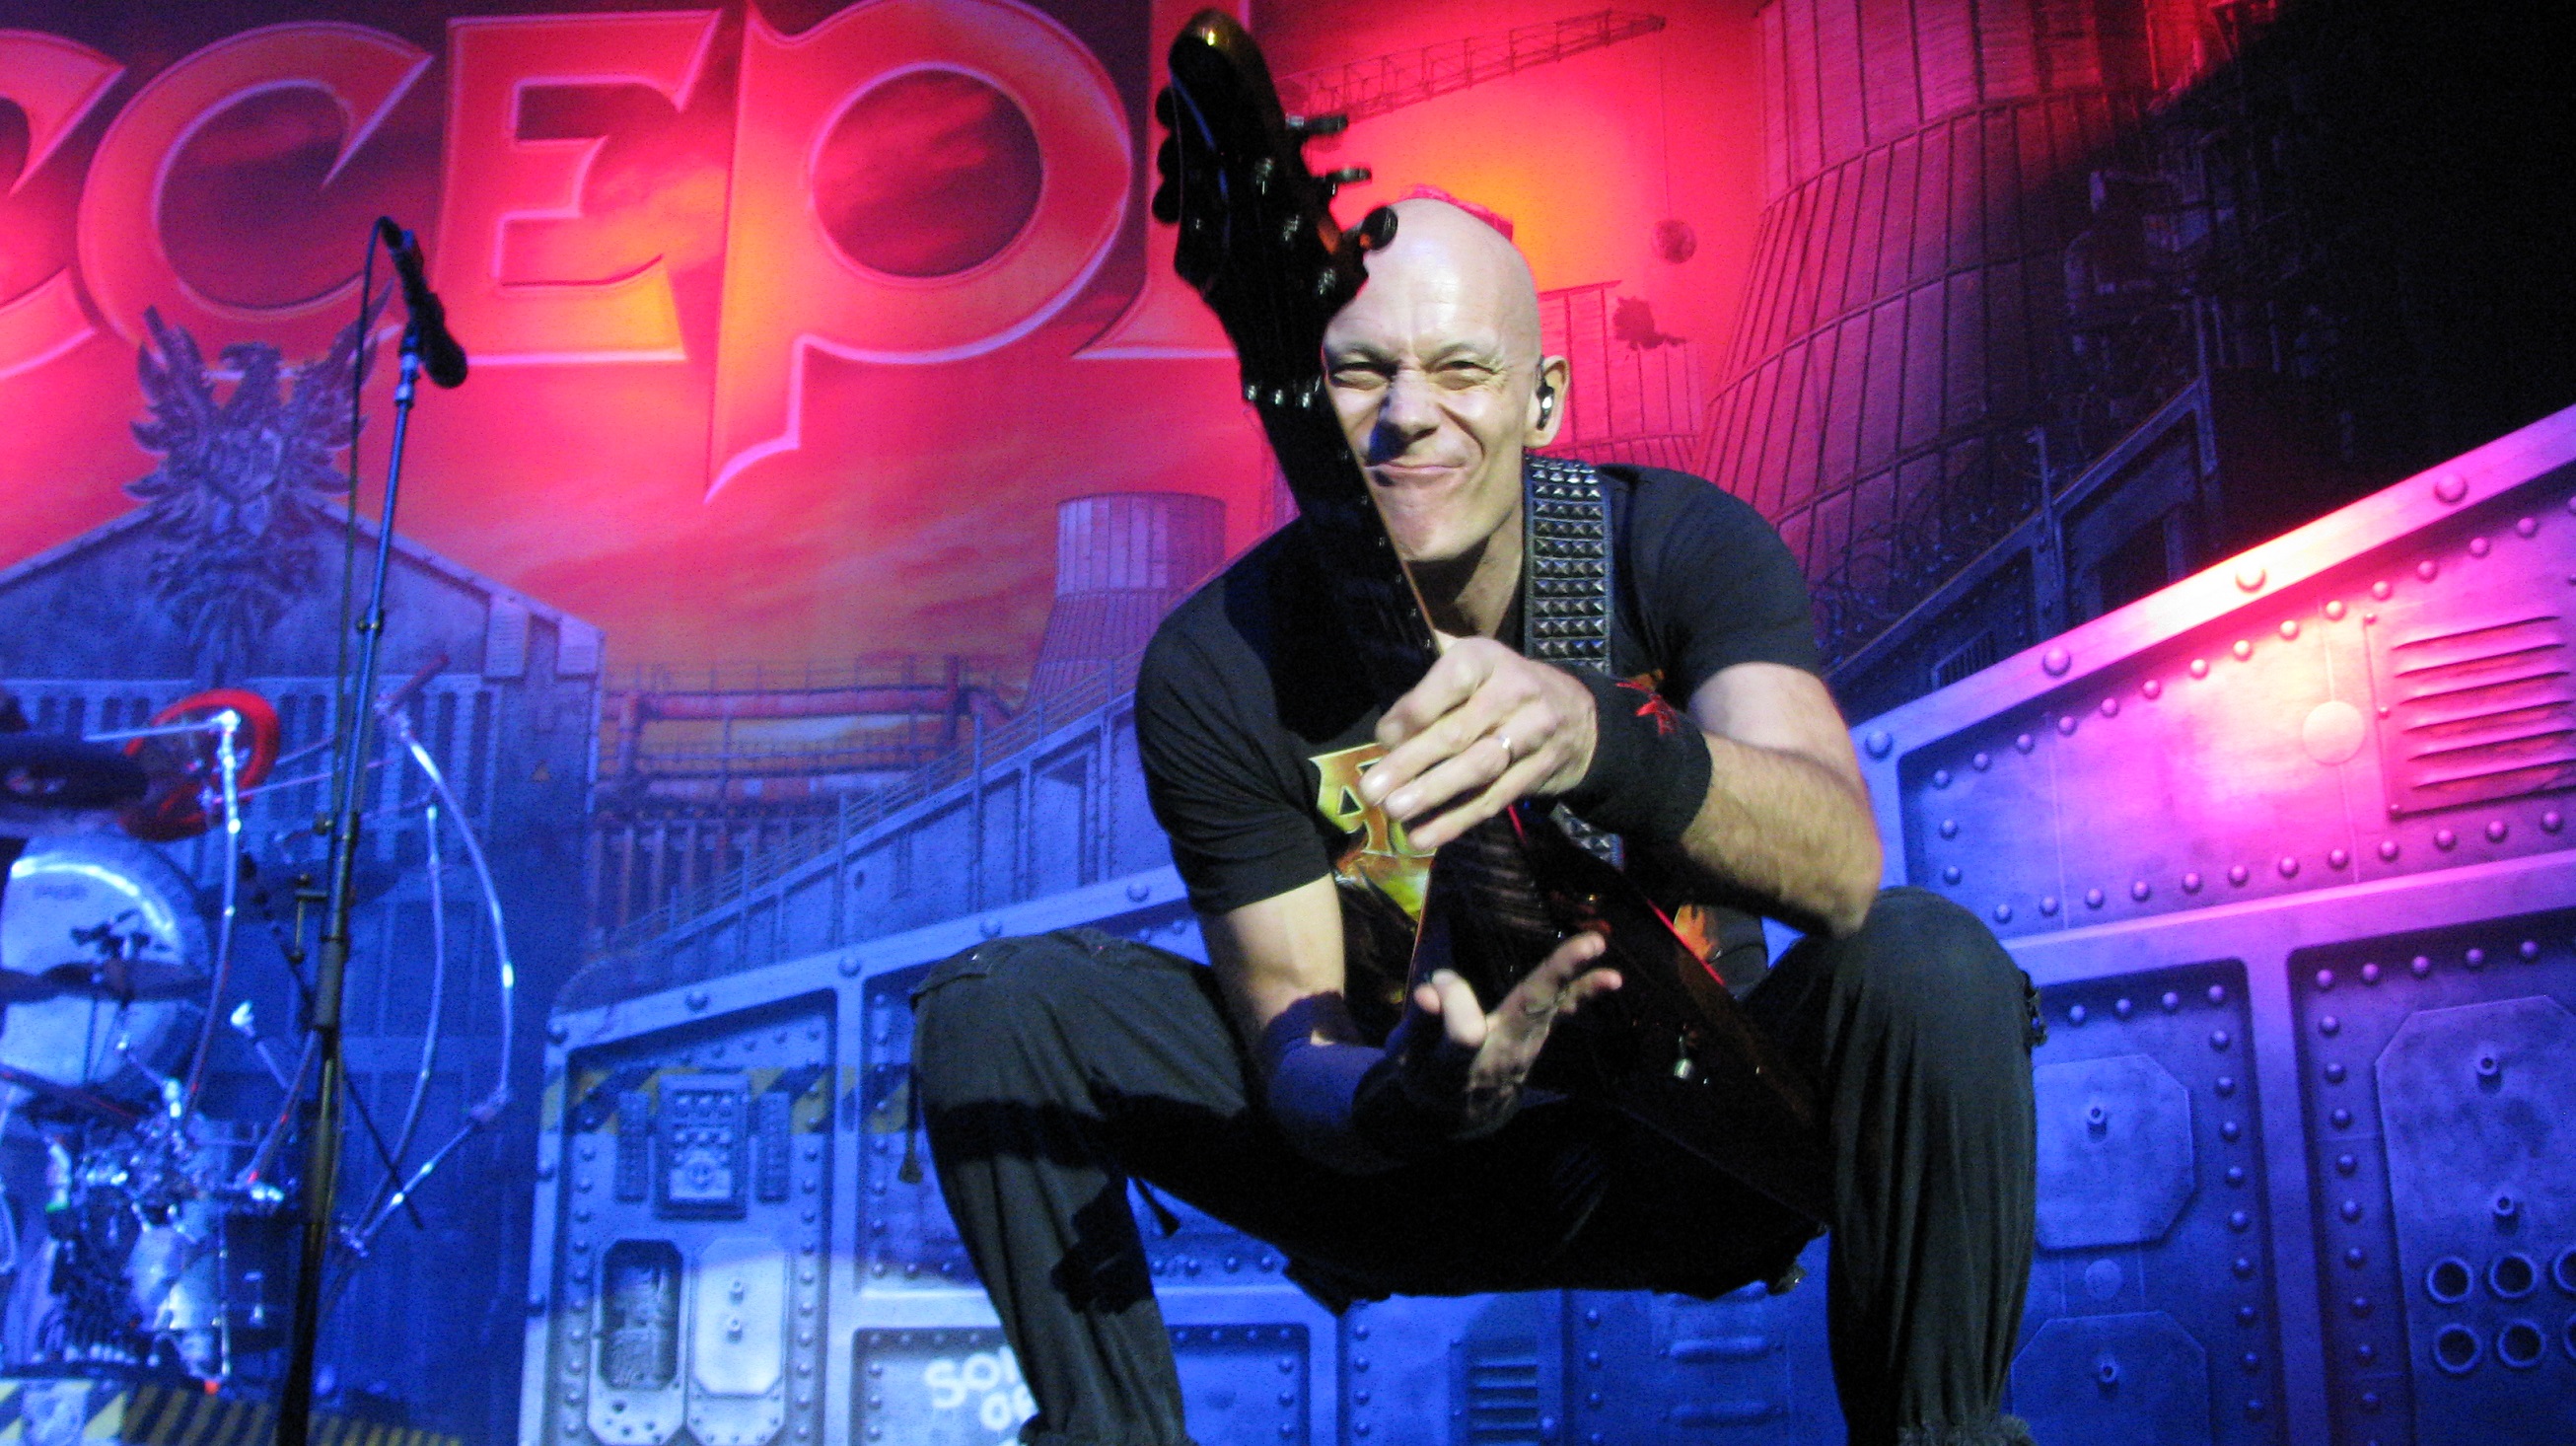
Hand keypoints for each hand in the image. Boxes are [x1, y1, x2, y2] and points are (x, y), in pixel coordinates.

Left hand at [1359, 638, 1596, 848]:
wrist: (1577, 714)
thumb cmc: (1501, 687)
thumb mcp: (1473, 664)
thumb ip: (1430, 684)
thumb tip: (1386, 730)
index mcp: (1488, 659)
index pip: (1450, 682)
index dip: (1413, 712)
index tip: (1383, 738)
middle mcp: (1515, 692)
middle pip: (1458, 732)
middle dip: (1410, 763)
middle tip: (1372, 789)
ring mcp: (1533, 733)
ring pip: (1477, 767)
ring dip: (1432, 793)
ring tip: (1395, 811)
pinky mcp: (1540, 771)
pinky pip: (1494, 798)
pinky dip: (1456, 820)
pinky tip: (1425, 835)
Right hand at [1396, 931, 1619, 1134]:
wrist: (1458, 1111)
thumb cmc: (1426, 1073)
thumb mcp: (1408, 1057)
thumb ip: (1420, 1026)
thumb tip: (1430, 992)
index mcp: (1459, 1064)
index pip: (1464, 1033)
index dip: (1451, 1003)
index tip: (1429, 992)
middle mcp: (1502, 1054)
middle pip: (1529, 1013)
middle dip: (1556, 978)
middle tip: (1587, 947)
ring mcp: (1526, 1045)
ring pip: (1552, 1008)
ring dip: (1581, 982)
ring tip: (1604, 956)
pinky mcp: (1537, 1035)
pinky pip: (1560, 1010)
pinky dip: (1584, 992)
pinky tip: (1611, 978)